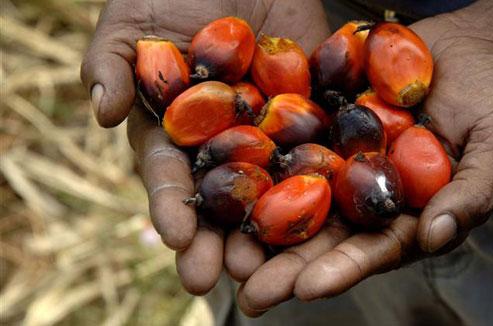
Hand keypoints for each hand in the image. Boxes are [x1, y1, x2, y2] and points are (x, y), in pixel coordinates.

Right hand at [81, 0, 329, 294]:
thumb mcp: (132, 22)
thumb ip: (111, 64)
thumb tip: (101, 112)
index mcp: (175, 132)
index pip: (169, 175)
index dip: (170, 206)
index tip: (176, 237)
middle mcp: (222, 143)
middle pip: (220, 200)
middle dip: (216, 240)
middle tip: (217, 278)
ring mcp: (269, 134)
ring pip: (270, 190)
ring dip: (268, 231)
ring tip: (268, 267)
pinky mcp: (312, 116)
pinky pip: (320, 150)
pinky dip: (324, 182)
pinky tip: (328, 215)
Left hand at [235, 9, 492, 315]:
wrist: (476, 44)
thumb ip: (472, 193)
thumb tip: (436, 237)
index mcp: (406, 211)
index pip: (374, 248)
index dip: (343, 269)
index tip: (307, 289)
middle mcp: (367, 192)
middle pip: (325, 233)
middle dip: (288, 265)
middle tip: (251, 293)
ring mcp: (342, 156)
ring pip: (297, 194)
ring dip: (261, 223)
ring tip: (224, 252)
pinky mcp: (324, 119)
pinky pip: (289, 138)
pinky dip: (259, 158)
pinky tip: (225, 176)